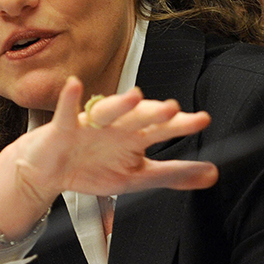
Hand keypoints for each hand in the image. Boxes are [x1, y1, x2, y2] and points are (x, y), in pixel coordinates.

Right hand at [0, 76, 215, 256]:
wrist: (49, 172)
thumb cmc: (94, 167)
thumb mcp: (137, 178)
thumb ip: (174, 175)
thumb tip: (214, 174)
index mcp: (136, 137)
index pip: (162, 129)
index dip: (181, 124)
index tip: (203, 119)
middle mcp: (118, 126)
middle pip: (139, 117)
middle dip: (154, 113)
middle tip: (173, 108)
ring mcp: (90, 126)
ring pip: (107, 112)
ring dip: (120, 103)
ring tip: (135, 96)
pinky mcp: (63, 129)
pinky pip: (67, 113)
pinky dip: (70, 99)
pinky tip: (75, 85)